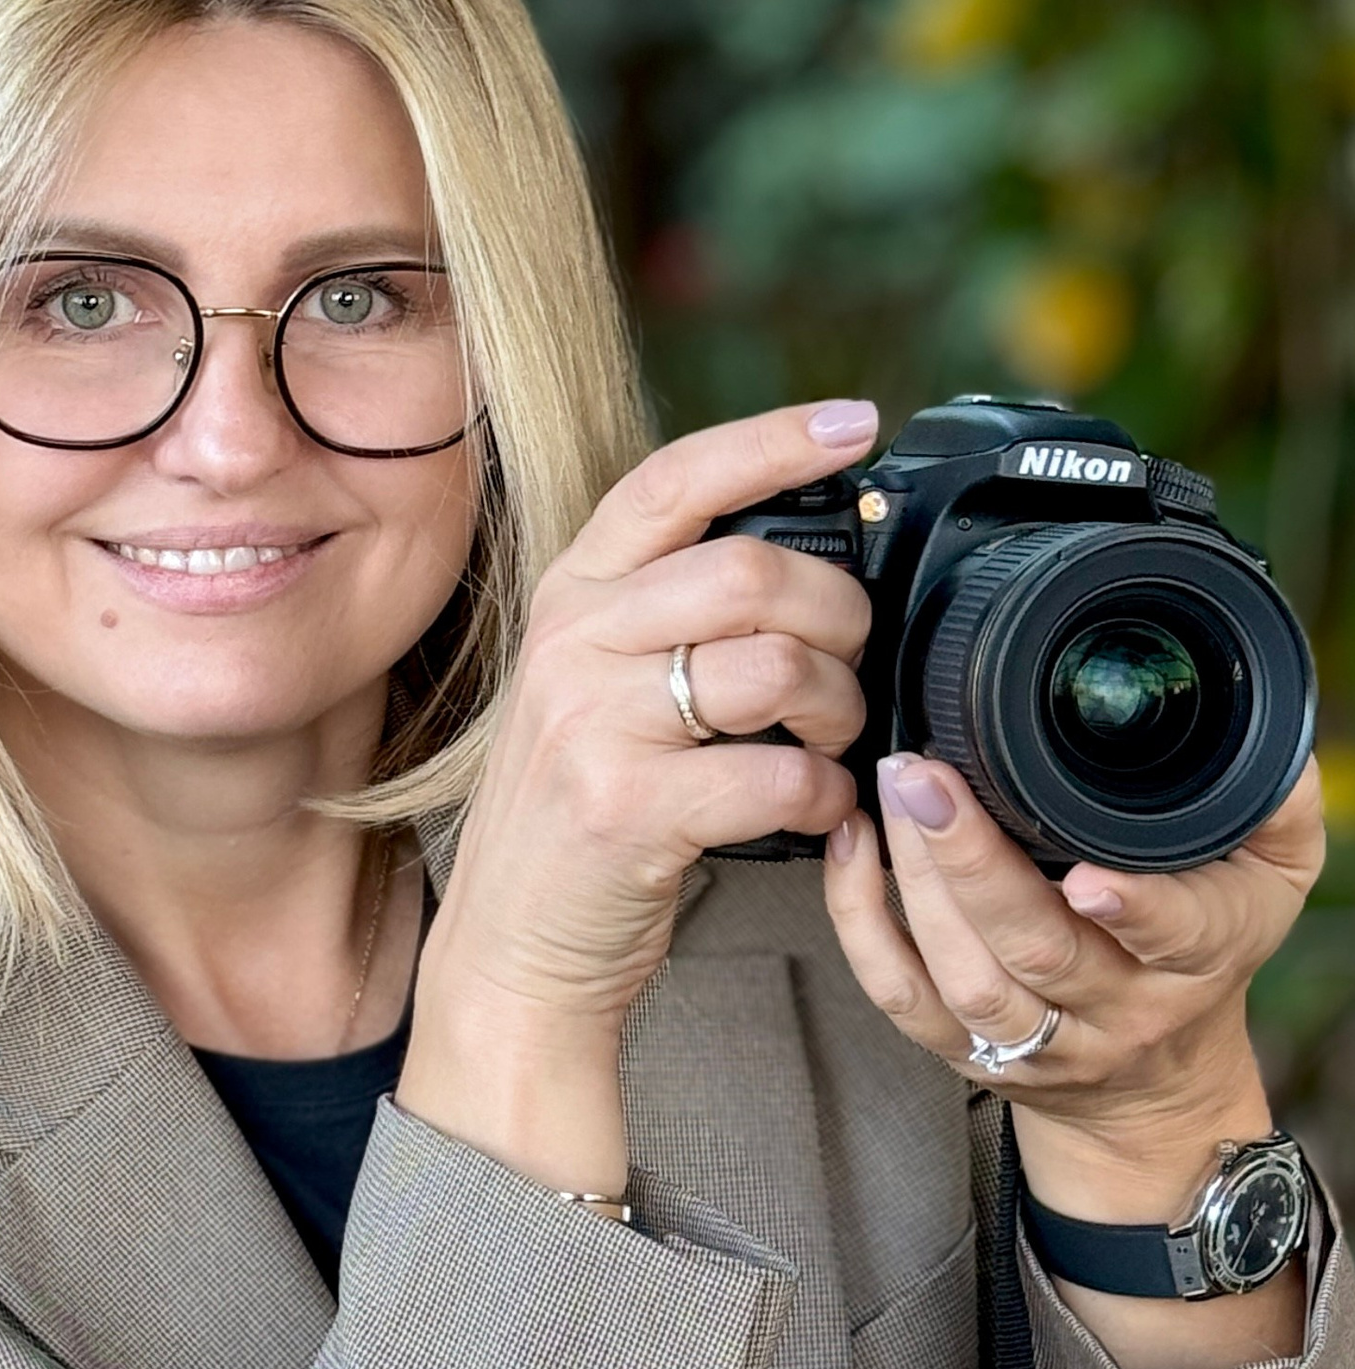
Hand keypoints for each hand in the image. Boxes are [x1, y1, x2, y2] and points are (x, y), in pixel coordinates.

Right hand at [422, 398, 877, 1031]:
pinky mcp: (626, 809)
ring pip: (775, 667)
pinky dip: (827, 795)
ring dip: (840, 707)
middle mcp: (573, 644)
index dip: (773, 441)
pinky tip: (816, 807)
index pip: (673, 480)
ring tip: (830, 740)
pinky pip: (780, 775)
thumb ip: (666, 614)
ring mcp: (592, 725)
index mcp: (571, 597)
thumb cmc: (578, 811)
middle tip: (851, 660)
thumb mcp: (592, 685)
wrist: (513, 944)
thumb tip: (806, 565)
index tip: (854, 424)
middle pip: (752, 570)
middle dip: (841, 613)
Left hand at [822, 748, 1326, 1196]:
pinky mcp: (963, 1053)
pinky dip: (860, 922)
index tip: (1087, 875)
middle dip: (972, 861)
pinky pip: (899, 994)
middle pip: (1037, 947)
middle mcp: (1116, 1008)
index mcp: (1198, 959)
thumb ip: (1268, 807)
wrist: (1157, 1093)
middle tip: (925, 777)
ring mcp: (1036, 1041)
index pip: (1174, 937)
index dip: (1134, 910)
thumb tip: (1262, 743)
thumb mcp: (1268, 879)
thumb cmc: (1203, 951)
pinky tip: (851, 846)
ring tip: (889, 795)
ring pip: (965, 975)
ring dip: (912, 881)